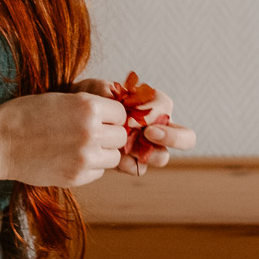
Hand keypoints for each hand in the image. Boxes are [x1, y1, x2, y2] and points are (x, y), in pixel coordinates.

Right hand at [0, 90, 129, 187]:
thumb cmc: (24, 115)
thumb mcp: (60, 98)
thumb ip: (88, 106)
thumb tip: (114, 115)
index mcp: (87, 107)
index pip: (120, 113)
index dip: (111, 115)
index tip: (102, 118)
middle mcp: (91, 132)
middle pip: (120, 136)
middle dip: (109, 134)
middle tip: (91, 133)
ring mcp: (85, 157)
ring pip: (113, 157)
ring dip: (102, 152)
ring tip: (80, 147)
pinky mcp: (76, 176)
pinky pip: (98, 172)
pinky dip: (89, 167)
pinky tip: (70, 158)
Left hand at [71, 77, 196, 175]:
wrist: (73, 119)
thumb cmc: (89, 98)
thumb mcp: (93, 90)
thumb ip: (104, 90)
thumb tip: (116, 99)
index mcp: (152, 103)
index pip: (165, 106)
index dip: (154, 112)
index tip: (133, 115)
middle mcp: (157, 126)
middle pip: (185, 137)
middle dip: (172, 137)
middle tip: (148, 133)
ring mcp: (147, 147)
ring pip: (162, 157)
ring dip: (147, 154)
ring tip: (125, 148)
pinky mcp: (134, 162)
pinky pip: (140, 168)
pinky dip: (129, 165)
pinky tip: (115, 160)